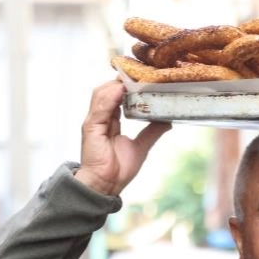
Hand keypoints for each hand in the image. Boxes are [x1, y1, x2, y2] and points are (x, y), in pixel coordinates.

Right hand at [76, 81, 171, 195]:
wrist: (106, 186)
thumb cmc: (118, 170)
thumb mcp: (141, 146)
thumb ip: (152, 131)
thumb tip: (167, 120)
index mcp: (110, 121)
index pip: (116, 96)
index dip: (127, 85)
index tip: (142, 76)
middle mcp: (100, 118)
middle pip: (108, 90)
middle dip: (122, 80)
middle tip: (139, 72)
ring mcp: (94, 122)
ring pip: (101, 94)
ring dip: (116, 84)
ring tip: (131, 77)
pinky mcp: (91, 128)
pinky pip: (100, 108)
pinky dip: (110, 97)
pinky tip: (120, 90)